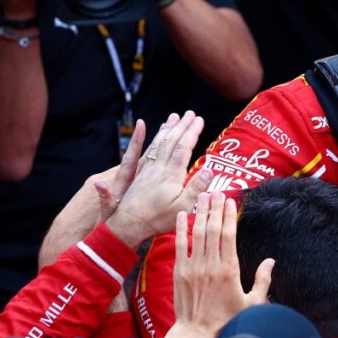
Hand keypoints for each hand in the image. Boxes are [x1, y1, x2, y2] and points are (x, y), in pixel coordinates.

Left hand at [106, 111, 212, 246]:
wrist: (129, 224)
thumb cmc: (158, 219)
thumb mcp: (183, 207)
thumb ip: (196, 188)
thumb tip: (209, 170)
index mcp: (171, 175)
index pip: (184, 148)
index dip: (192, 133)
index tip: (200, 120)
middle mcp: (158, 168)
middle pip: (171, 141)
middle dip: (182, 126)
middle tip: (190, 113)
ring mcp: (148, 170)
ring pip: (158, 143)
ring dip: (168, 129)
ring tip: (174, 117)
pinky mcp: (141, 174)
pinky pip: (149, 151)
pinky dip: (154, 139)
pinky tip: (156, 135)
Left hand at [165, 192, 273, 337]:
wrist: (196, 333)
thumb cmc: (226, 321)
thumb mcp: (252, 303)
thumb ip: (262, 280)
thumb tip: (271, 261)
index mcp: (229, 270)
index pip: (229, 235)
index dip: (229, 215)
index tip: (230, 200)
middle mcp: (211, 264)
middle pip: (213, 229)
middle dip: (215, 208)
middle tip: (216, 191)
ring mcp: (193, 267)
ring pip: (198, 233)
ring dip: (200, 213)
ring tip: (203, 196)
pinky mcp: (180, 272)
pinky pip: (180, 245)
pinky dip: (181, 229)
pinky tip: (182, 215)